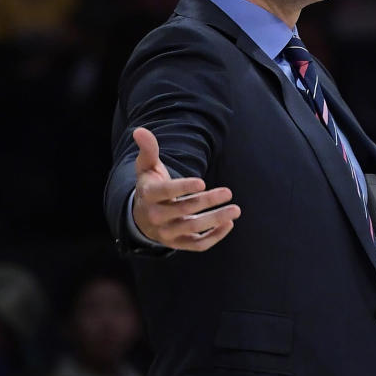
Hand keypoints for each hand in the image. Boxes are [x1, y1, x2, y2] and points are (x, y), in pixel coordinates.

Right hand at [131, 126, 240, 250]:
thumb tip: (140, 130)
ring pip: (193, 228)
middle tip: (228, 192)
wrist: (142, 216)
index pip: (166, 192)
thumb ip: (148, 149)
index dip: (183, 188)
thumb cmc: (150, 185)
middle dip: (207, 201)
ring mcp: (167, 233)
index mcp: (149, 195)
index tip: (202, 182)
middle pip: (184, 210)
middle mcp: (156, 217)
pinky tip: (229, 224)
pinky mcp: (178, 244)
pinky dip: (214, 237)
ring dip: (216, 219)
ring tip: (235, 210)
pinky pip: (197, 245)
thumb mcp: (147, 167)